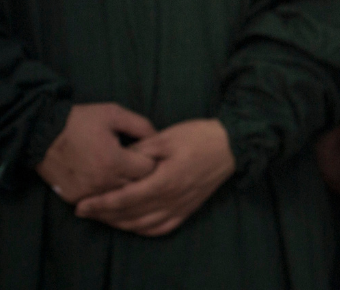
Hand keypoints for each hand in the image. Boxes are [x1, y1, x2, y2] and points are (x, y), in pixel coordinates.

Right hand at [35, 103, 157, 203]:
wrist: (40, 133)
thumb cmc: (80, 121)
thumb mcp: (114, 114)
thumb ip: (141, 126)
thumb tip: (160, 138)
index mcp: (114, 160)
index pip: (149, 170)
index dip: (153, 161)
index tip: (151, 155)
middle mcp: (102, 181)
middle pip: (137, 187)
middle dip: (143, 177)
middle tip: (141, 166)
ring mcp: (87, 193)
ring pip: (119, 198)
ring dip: (126, 188)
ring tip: (128, 175)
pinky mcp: (74, 198)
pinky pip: (99, 202)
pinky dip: (107, 195)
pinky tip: (110, 183)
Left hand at [73, 118, 233, 235]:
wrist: (231, 145)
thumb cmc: (198, 137)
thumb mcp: (166, 137)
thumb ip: (140, 152)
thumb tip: (118, 163)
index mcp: (164, 181)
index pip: (124, 199)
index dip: (100, 204)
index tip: (81, 206)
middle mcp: (171, 200)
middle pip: (130, 215)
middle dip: (104, 215)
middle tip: (85, 212)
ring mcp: (181, 207)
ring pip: (143, 225)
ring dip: (120, 224)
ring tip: (103, 217)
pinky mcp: (188, 210)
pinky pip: (161, 228)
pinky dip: (142, 230)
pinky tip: (132, 224)